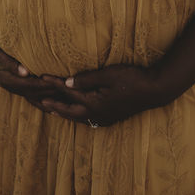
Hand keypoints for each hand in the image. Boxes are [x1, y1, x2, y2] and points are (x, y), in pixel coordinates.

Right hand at [0, 32, 64, 108]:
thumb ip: (9, 63)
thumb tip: (25, 72)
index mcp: (7, 80)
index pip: (30, 86)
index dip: (45, 86)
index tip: (59, 83)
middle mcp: (11, 86)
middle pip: (35, 93)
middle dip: (52, 93)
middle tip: (69, 91)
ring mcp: (13, 87)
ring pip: (35, 97)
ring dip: (50, 98)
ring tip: (66, 100)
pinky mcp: (16, 84)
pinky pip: (32, 94)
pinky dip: (44, 98)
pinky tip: (55, 102)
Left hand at [36, 63, 177, 126]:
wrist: (155, 91)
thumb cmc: (133, 79)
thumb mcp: (109, 75)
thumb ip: (87, 79)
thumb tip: (67, 81)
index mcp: (95, 103)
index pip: (69, 93)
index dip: (54, 84)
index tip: (42, 77)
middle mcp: (97, 114)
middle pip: (69, 111)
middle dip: (53, 105)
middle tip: (39, 100)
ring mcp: (104, 118)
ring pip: (78, 117)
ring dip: (63, 112)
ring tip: (51, 108)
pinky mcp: (110, 118)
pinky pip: (87, 119)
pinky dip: (77, 115)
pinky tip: (75, 112)